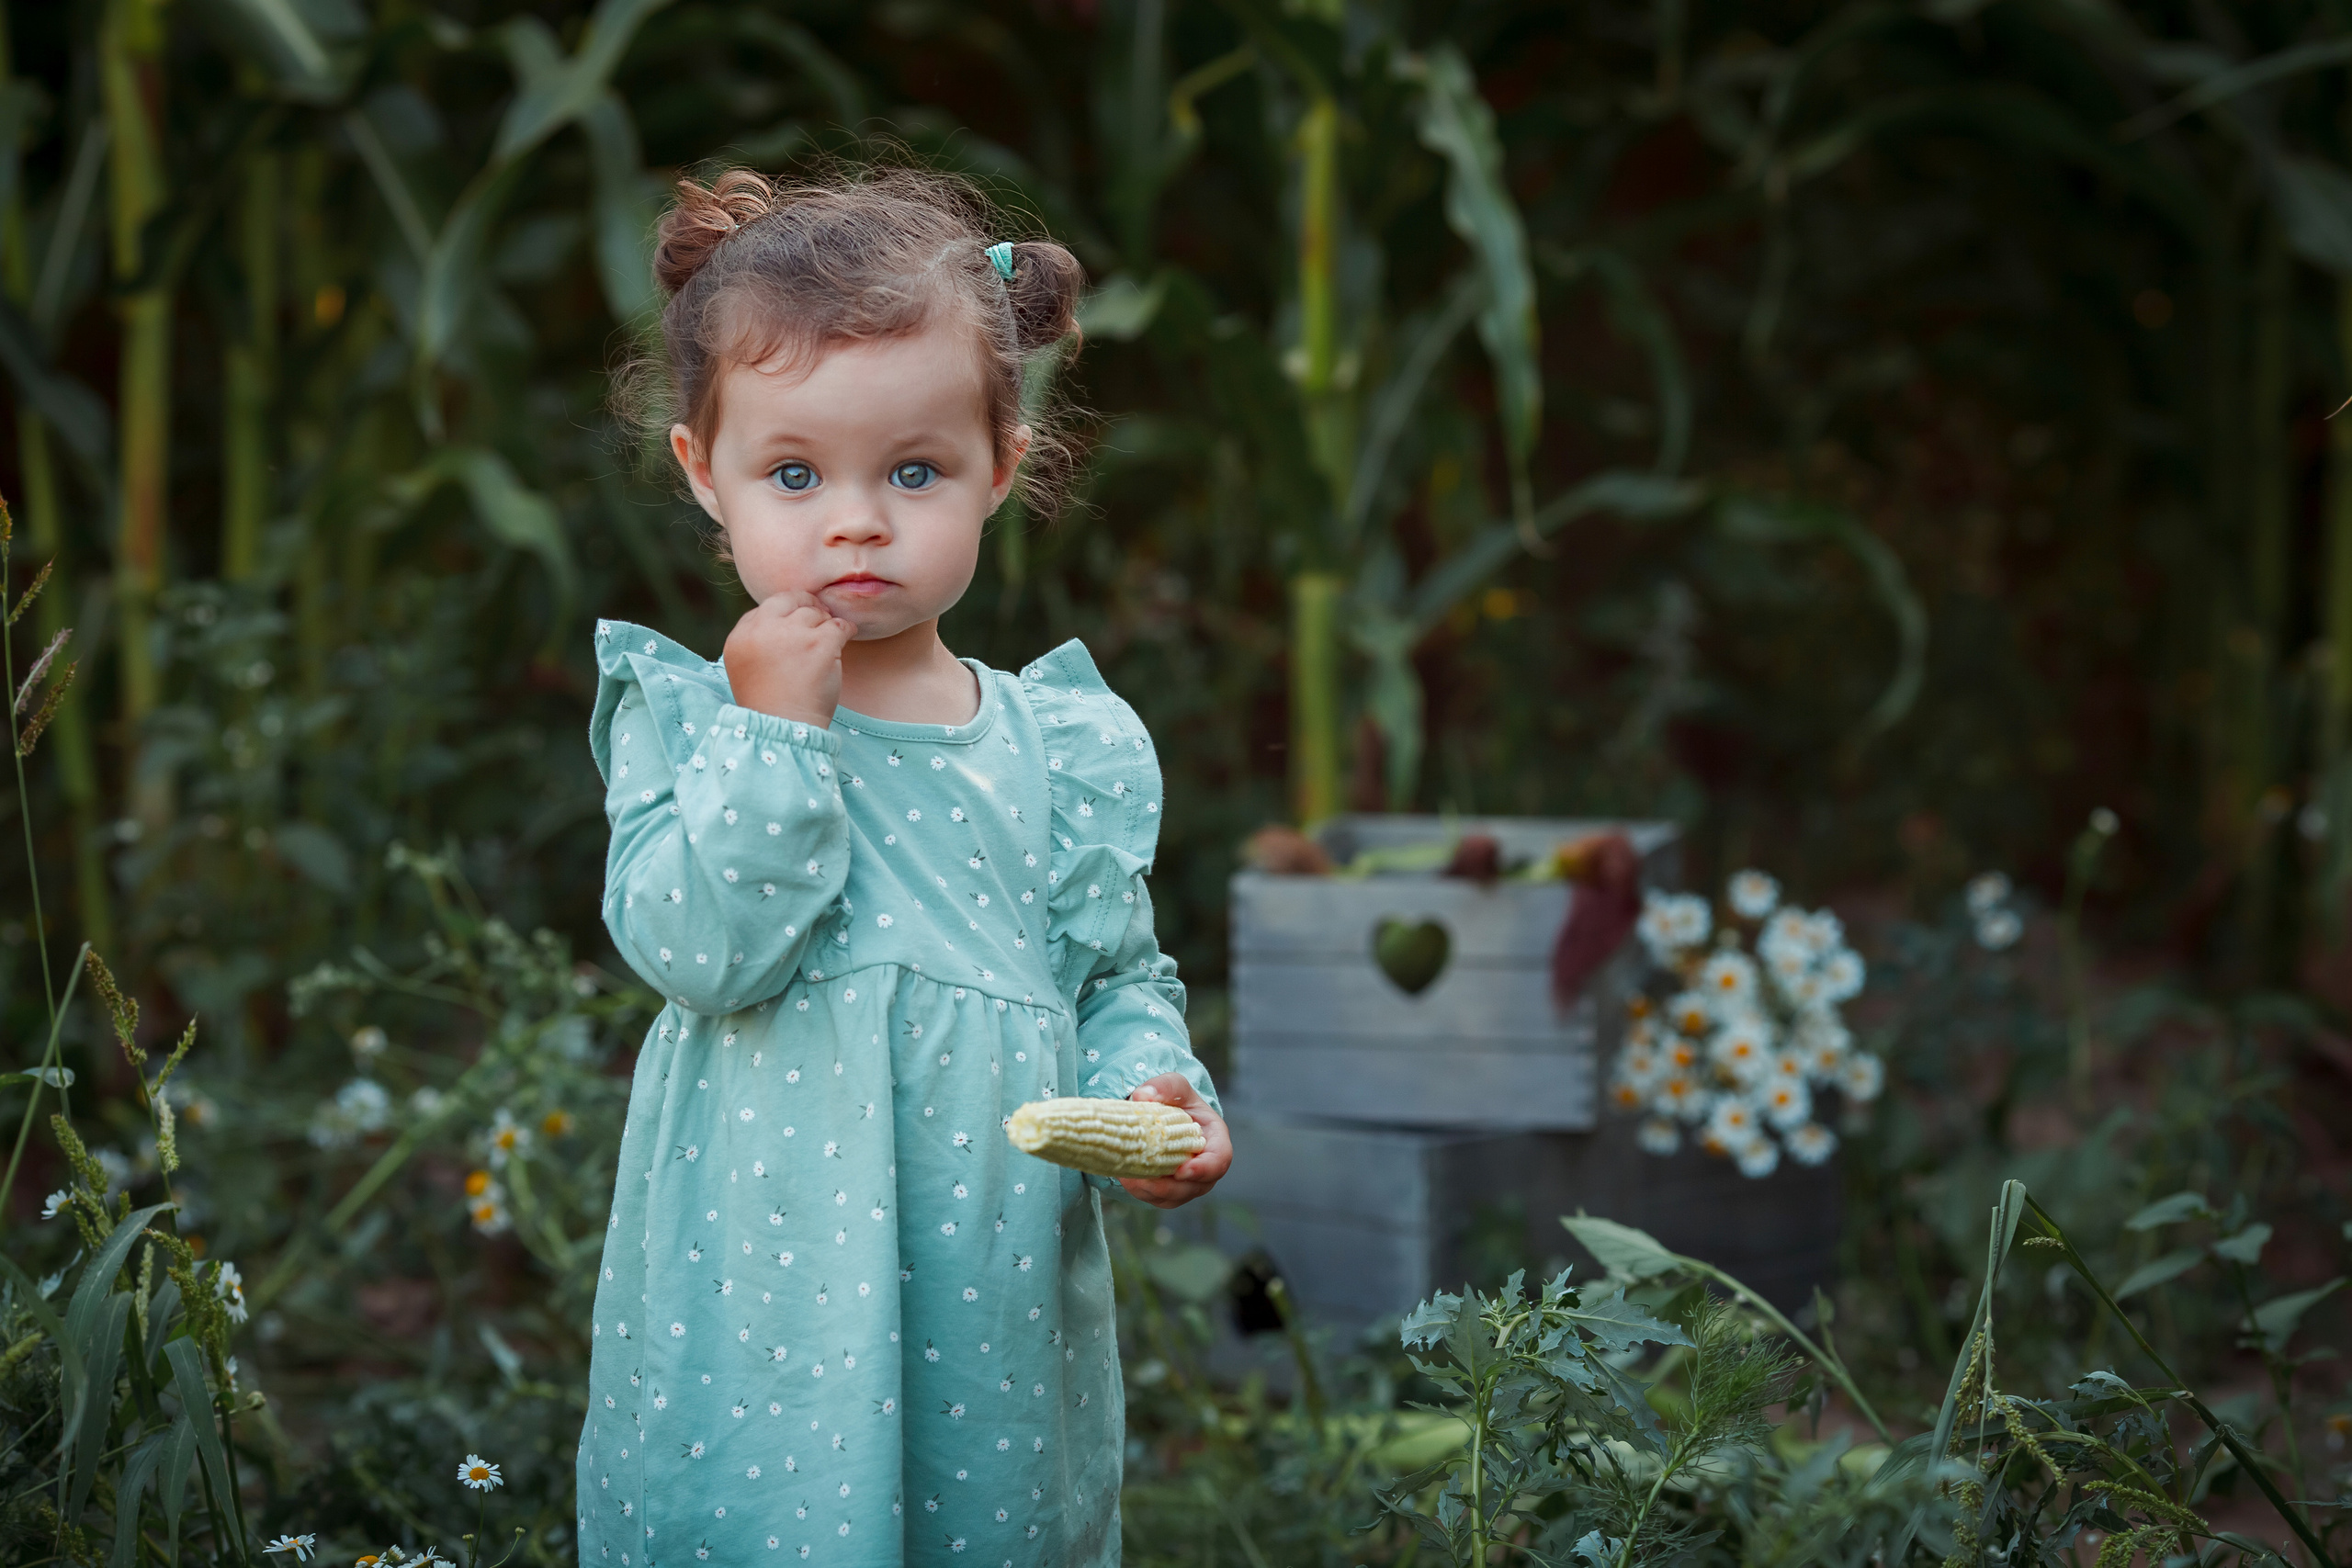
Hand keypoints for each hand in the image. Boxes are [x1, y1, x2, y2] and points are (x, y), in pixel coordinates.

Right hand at [724, 592, 856, 726]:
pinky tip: (846, 636)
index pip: (764, 609)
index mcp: (740, 637)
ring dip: (825, 624)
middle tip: (819, 617)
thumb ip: (757, 639)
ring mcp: (792, 634)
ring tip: (827, 643)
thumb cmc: (771, 704)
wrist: (785, 728)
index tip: (795, 625)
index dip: (784, 614)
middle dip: (806, 607)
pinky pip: (839, 625)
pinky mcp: (819, 643)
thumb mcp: (747, 667)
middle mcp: (762, 630)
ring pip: (815, 613)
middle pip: (789, 602)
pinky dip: (846, 629)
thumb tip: (786, 616)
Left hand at [1119, 1073, 1230, 1208]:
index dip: (1203, 1169)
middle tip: (1143, 1179)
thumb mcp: (1173, 1085)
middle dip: (1169, 1187)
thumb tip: (1143, 1096)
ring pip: (1174, 1196)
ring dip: (1150, 1191)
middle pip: (1195, 1186)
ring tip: (1127, 1176)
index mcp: (1215, 1139)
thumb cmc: (1174, 1099)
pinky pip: (1157, 1199)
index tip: (1181, 1171)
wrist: (1161, 1114)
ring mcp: (1189, 1182)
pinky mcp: (1170, 1190)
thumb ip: (1165, 1086)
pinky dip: (1141, 1192)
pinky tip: (1125, 1177)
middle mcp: (1206, 1165)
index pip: (1219, 1160)